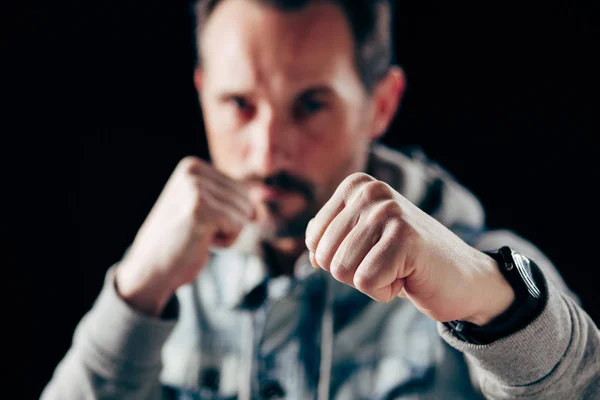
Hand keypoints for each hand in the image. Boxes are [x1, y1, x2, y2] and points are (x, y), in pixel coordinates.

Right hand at [115, 156, 253, 315]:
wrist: (150, 269)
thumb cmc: (181, 241)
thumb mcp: (206, 210)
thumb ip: (234, 202)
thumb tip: (261, 212)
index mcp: (192, 166)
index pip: (241, 187)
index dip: (228, 213)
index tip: (198, 221)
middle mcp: (192, 172)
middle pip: (245, 197)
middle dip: (230, 222)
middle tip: (199, 231)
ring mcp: (195, 189)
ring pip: (244, 212)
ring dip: (228, 232)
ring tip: (198, 236)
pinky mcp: (201, 210)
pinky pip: (239, 225)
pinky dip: (227, 241)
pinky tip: (202, 242)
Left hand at [305, 173, 513, 324]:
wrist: (463, 278)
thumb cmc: (408, 261)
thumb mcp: (365, 239)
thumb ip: (334, 233)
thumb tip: (309, 244)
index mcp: (357, 186)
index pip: (314, 239)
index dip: (338, 260)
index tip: (372, 253)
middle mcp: (371, 191)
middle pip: (326, 255)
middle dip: (353, 272)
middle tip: (388, 262)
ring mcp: (389, 212)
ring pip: (342, 269)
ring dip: (370, 281)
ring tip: (399, 267)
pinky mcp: (404, 237)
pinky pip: (366, 281)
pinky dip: (384, 291)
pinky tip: (408, 276)